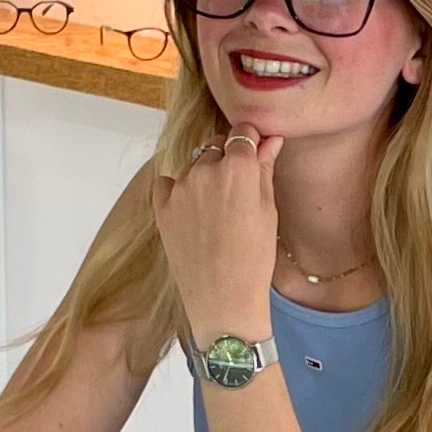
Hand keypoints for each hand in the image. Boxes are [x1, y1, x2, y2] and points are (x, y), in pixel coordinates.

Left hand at [153, 128, 280, 340]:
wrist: (223, 299)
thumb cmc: (254, 258)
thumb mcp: (268, 210)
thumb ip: (264, 169)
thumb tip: (270, 140)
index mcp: (238, 166)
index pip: (243, 133)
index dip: (250, 142)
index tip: (254, 155)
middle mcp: (205, 169)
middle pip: (217, 147)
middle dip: (227, 160)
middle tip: (236, 192)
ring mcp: (180, 187)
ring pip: (194, 165)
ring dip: (204, 175)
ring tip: (216, 210)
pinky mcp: (162, 206)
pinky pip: (169, 183)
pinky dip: (179, 190)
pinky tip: (193, 212)